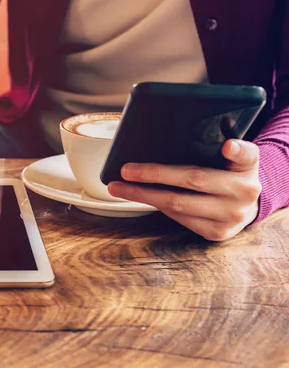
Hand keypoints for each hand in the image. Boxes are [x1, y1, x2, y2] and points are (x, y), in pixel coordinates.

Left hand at [108, 139, 261, 240]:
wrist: (245, 207)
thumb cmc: (227, 174)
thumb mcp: (230, 157)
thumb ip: (213, 144)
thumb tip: (168, 134)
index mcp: (249, 166)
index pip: (248, 154)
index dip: (238, 150)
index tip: (227, 146)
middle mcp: (244, 192)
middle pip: (194, 179)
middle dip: (155, 175)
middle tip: (126, 170)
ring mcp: (230, 216)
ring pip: (178, 204)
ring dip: (144, 195)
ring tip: (118, 187)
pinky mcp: (216, 233)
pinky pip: (178, 218)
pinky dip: (156, 205)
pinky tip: (139, 196)